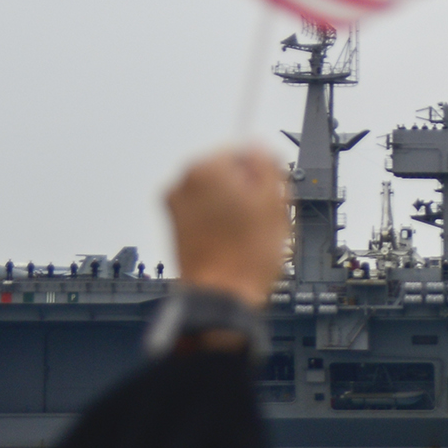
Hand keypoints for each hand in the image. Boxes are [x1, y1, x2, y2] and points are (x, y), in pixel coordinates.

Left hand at [165, 147, 290, 307]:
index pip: (243, 152)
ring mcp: (174, 205)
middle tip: (260, 218)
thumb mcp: (274, 201)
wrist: (220, 296)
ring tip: (246, 235)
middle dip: (244, 190)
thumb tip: (259, 150)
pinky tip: (231, 242)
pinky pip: (203, 212)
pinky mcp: (173, 226)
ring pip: (214, 193)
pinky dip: (216, 221)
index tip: (267, 197)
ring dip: (231, 206)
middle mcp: (183, 181)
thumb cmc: (246, 256)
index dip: (261, 176)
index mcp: (206, 168)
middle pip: (226, 172)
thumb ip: (267, 164)